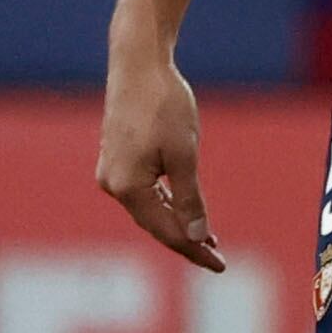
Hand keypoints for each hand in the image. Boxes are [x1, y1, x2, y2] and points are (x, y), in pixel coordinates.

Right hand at [98, 48, 225, 271]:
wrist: (139, 66)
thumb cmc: (164, 106)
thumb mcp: (185, 154)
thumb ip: (189, 198)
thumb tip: (198, 236)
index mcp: (127, 188)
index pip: (166, 231)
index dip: (194, 250)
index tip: (220, 266)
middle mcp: (113, 185)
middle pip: (154, 224)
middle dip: (186, 241)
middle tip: (217, 259)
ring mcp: (111, 172)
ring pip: (148, 209)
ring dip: (177, 223)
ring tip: (207, 239)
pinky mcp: (117, 158)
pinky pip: (143, 192)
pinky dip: (165, 203)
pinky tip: (183, 209)